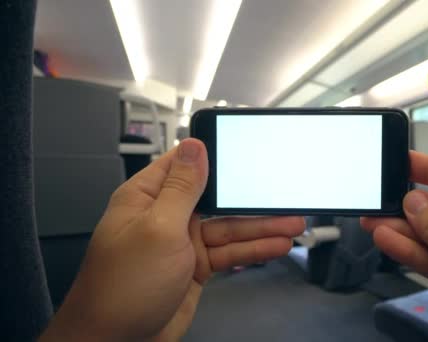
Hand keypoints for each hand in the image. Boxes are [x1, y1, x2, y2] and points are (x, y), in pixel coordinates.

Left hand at [40, 139, 304, 340]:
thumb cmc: (122, 288)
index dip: (216, 158)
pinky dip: (253, 251)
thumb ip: (181, 188)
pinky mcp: (195, 266)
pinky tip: (275, 245)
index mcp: (147, 197)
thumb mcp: (158, 229)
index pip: (185, 165)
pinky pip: (229, 252)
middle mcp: (165, 216)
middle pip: (216, 199)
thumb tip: (194, 147)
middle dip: (250, 200)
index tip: (249, 154)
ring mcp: (182, 242)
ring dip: (260, 228)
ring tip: (292, 224)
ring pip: (229, 228)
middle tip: (282, 197)